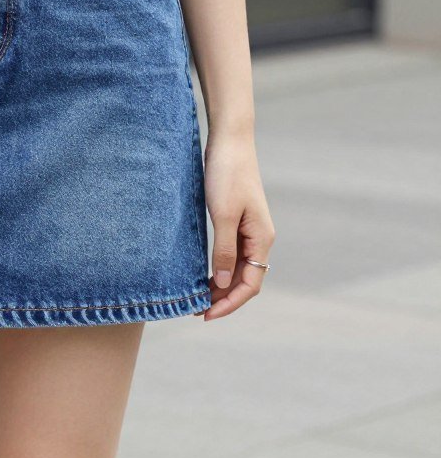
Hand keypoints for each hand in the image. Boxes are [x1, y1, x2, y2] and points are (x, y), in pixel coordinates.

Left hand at [199, 130, 274, 320]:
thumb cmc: (227, 175)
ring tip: (197, 298)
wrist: (230, 143)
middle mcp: (260, 238)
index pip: (250, 284)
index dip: (229, 303)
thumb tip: (222, 283)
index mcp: (262, 239)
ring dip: (220, 285)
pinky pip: (231, 253)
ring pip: (238, 268)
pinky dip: (219, 268)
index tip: (206, 315)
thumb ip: (223, 250)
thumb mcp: (222, 215)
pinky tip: (203, 274)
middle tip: (196, 311)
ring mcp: (250, 230)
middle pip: (245, 279)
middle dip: (223, 298)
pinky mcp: (237, 221)